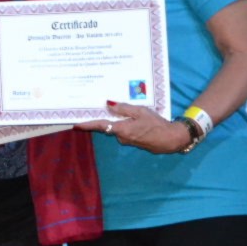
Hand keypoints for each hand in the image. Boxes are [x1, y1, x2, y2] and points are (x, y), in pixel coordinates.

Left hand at [76, 100, 190, 154]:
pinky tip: (131, 117)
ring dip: (118, 120)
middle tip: (97, 107)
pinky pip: (124, 131)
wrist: (170, 139)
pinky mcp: (133, 141)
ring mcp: (127, 140)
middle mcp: (122, 137)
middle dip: (104, 118)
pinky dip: (124, 124)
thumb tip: (108, 104)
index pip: (101, 126)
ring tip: (118, 108)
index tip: (76, 125)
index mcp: (122, 129)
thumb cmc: (156, 124)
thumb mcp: (140, 111)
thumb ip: (123, 108)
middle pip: (108, 126)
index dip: (88, 125)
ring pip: (117, 128)